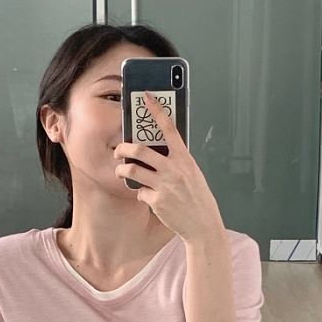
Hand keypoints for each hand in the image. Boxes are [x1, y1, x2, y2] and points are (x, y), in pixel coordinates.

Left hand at [113, 90, 224, 244]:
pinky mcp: (157, 201)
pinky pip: (140, 192)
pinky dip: (140, 194)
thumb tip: (160, 152)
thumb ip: (177, 161)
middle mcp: (174, 169)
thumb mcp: (192, 174)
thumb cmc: (198, 199)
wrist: (203, 224)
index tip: (146, 97)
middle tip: (118, 150)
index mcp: (184, 159)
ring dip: (122, 169)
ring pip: (132, 169)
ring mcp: (164, 185)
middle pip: (140, 149)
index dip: (156, 110)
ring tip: (121, 171)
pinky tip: (147, 198)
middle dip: (123, 148)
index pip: (169, 128)